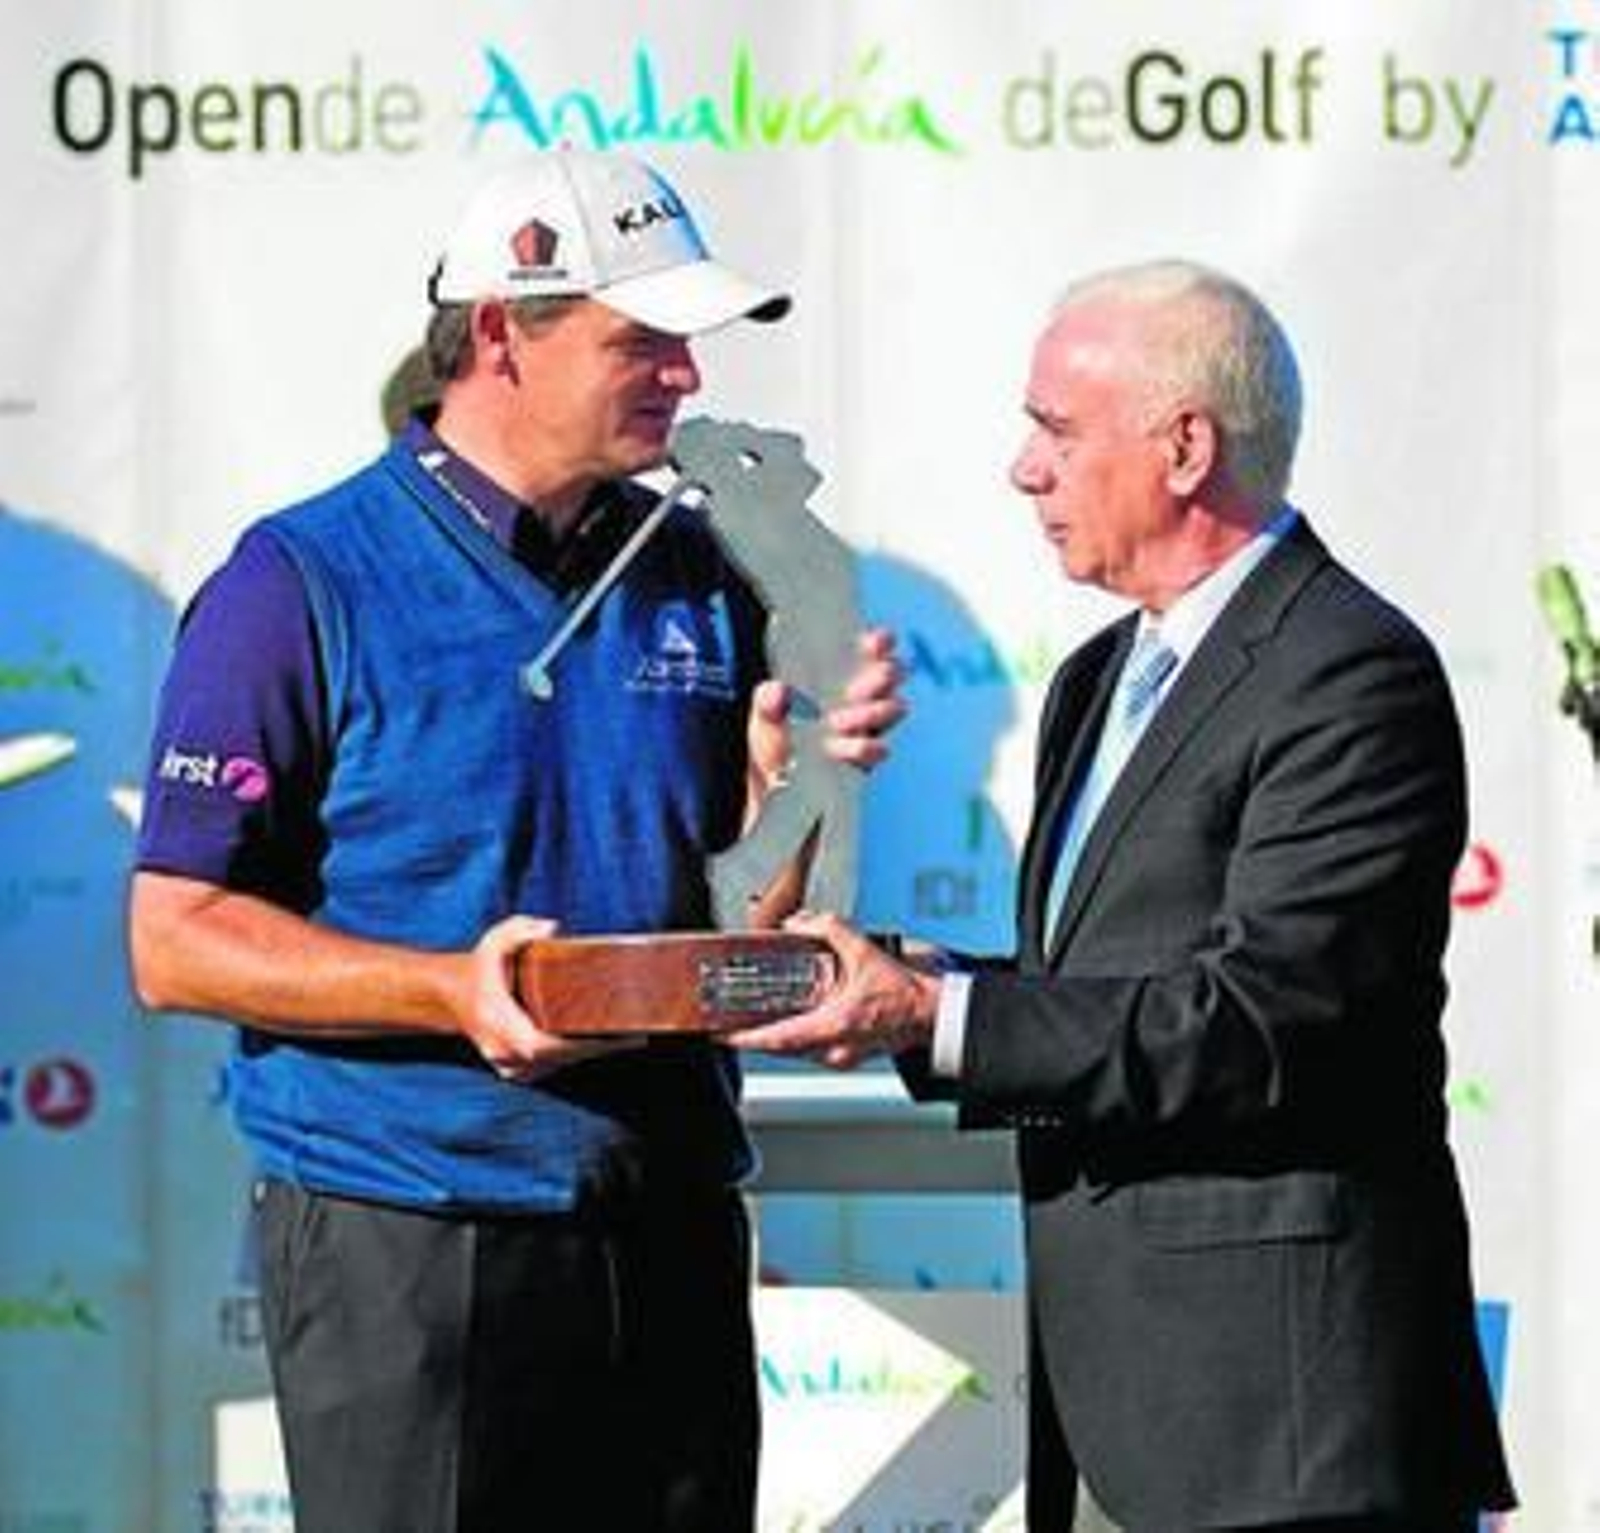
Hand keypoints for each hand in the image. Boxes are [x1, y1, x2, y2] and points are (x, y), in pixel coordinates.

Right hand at [457, 915, 640, 1082]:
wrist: (455, 996)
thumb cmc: (482, 967)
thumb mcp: (495, 939)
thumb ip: (520, 928)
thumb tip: (552, 927)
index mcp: (496, 1019)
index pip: (541, 1044)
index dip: (578, 1045)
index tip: (611, 1036)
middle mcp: (500, 1047)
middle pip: (556, 1059)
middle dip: (595, 1049)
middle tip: (632, 1035)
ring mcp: (505, 1063)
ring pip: (555, 1066)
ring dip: (588, 1055)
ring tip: (623, 1039)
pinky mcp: (514, 1070)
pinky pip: (549, 1070)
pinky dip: (573, 1059)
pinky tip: (598, 1047)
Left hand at [725, 911, 938, 1068]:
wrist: (929, 1014)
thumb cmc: (904, 994)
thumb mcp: (865, 951)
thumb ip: (831, 928)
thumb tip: (802, 920)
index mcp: (834, 1025)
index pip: (779, 1038)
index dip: (747, 1038)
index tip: (723, 1035)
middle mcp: (834, 1048)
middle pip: (781, 1048)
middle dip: (754, 1037)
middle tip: (730, 1025)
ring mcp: (840, 1056)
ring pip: (796, 1052)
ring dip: (776, 1038)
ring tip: (752, 1023)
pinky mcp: (847, 1057)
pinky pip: (812, 1052)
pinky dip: (796, 1039)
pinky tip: (790, 1024)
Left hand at [745, 627, 907, 802]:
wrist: (775, 779)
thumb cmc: (779, 733)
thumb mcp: (766, 713)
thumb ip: (768, 701)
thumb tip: (777, 691)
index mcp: (844, 676)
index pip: (873, 651)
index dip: (880, 642)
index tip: (872, 643)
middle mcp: (864, 697)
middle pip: (891, 676)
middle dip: (881, 676)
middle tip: (856, 687)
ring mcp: (868, 727)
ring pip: (891, 709)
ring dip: (870, 711)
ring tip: (838, 720)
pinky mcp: (866, 758)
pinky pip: (877, 748)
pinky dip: (860, 746)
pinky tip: (836, 747)